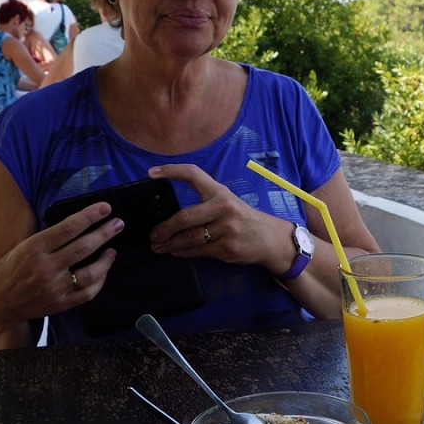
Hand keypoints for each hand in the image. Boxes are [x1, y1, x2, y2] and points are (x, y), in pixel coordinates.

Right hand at [0, 202, 121, 333]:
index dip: (90, 216)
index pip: (68, 228)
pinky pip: (89, 291)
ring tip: (112, 248)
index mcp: (33, 249)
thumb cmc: (10, 270)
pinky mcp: (62, 303)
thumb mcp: (23, 247)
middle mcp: (45, 268)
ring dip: (107, 259)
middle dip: (105, 233)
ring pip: (91, 272)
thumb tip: (81, 222)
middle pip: (83, 247)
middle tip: (119, 223)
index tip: (105, 207)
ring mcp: (55, 288)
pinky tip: (104, 269)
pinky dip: (101, 279)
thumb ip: (49, 238)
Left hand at [147, 164, 290, 271]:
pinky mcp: (227, 248)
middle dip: (164, 228)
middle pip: (185, 217)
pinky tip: (175, 251)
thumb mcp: (228, 203)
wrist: (271, 239)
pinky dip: (182, 252)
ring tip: (158, 246)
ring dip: (170, 243)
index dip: (172, 171)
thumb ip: (205, 204)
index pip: (194, 175)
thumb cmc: (244, 219)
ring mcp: (226, 229)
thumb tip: (171, 213)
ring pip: (189, 238)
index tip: (152, 173)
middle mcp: (224, 208)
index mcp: (221, 193)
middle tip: (152, 235)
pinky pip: (198, 251)